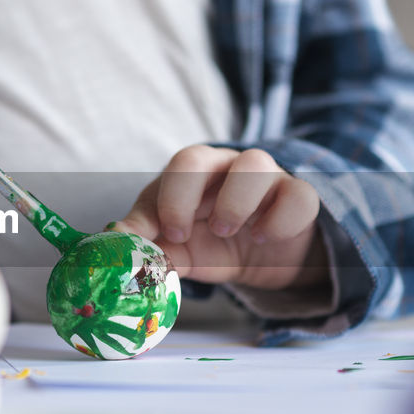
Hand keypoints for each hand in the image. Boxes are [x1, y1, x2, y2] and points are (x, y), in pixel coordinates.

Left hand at [112, 146, 329, 291]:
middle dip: (185, 193)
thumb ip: (147, 243)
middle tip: (182, 233)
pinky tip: (264, 238)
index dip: (166, 198)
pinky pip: (299, 196)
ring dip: (234, 201)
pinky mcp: (298, 199)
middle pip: (203, 154)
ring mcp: (267, 178)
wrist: (262, 259)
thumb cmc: (210, 241)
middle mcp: (227, 166)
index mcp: (193, 173)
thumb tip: (114, 241)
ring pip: (256, 163)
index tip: (162, 235)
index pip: (175, 166)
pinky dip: (280, 220)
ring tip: (226, 233)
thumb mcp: (177, 247)